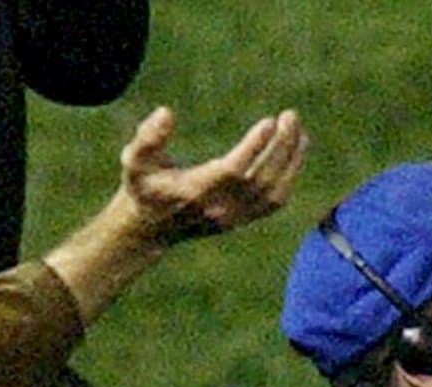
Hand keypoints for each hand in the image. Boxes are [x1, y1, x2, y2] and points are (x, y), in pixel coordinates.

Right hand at [119, 106, 308, 244]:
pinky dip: (291, 175)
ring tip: (298, 128)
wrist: (152, 229)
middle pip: (260, 178)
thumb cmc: (143, 186)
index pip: (232, 170)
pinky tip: (296, 148)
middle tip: (290, 116)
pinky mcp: (245, 219)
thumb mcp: (133, 160)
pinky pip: (276, 200)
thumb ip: (147, 137)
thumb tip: (167, 112)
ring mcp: (235, 217)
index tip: (270, 121)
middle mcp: (220, 207)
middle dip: (280, 147)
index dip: (253, 147)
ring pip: (274, 191)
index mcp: (195, 190)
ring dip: (291, 159)